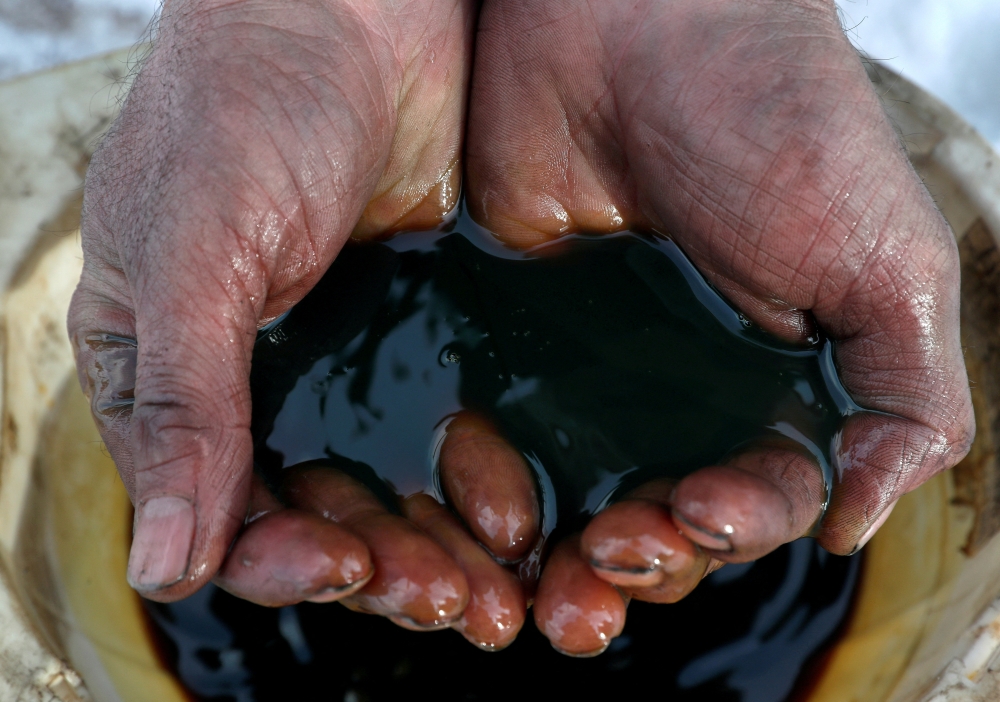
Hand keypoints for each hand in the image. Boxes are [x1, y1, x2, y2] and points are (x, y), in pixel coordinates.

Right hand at [69, 0, 475, 610]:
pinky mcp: (420, 331)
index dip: (279, 558)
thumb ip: (186, 404)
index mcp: (170, 371)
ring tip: (494, 589)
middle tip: (449, 602)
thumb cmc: (247, 103)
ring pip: (383, 489)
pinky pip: (444, 431)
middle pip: (312, 516)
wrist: (356, 6)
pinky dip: (473, 480)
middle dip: (378, 569)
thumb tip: (160, 567)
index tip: (350, 569)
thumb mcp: (197, 252)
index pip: (215, 507)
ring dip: (435, 546)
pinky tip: (518, 512)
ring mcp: (342, 357)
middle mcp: (253, 381)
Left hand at [458, 0, 973, 652]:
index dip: (731, 531)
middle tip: (602, 564)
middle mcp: (684, 390)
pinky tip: (480, 517)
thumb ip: (905, 397)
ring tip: (538, 580)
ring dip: (563, 559)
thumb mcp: (885, 262)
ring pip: (574, 499)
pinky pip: (495, 436)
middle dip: (640, 564)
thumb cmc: (777, 120)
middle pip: (660, 522)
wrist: (633, 16)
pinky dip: (489, 493)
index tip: (693, 517)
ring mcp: (592, 369)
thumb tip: (855, 523)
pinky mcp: (510, 337)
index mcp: (777, 385)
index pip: (758, 501)